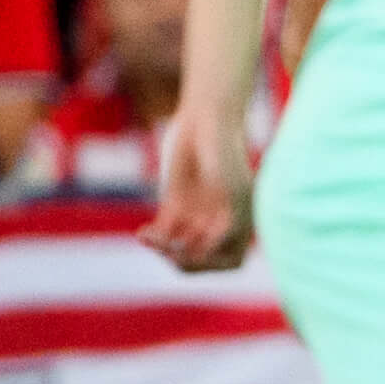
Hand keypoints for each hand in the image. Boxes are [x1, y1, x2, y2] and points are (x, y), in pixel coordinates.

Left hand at [141, 110, 255, 272]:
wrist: (206, 120)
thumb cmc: (224, 150)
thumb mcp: (230, 187)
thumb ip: (225, 219)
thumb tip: (209, 249)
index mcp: (241, 222)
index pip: (230, 261)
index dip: (213, 263)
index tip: (198, 251)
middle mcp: (219, 224)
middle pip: (202, 260)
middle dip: (185, 260)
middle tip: (170, 252)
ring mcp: (197, 215)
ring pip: (179, 248)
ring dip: (164, 249)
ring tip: (151, 240)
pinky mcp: (176, 205)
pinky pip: (164, 231)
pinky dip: (153, 237)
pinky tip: (143, 234)